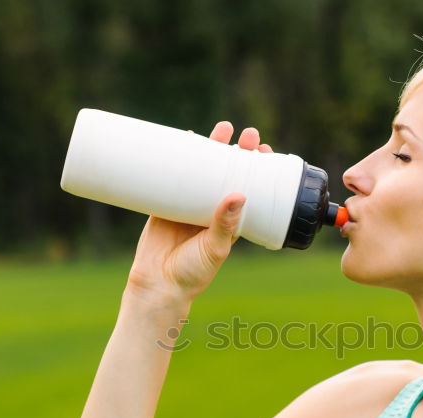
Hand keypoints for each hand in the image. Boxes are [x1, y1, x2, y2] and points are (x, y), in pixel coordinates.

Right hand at [124, 122, 273, 304]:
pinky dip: (180, 157)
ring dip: (213, 148)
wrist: (158, 284)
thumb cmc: (193, 273)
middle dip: (239, 152)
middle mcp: (212, 209)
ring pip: (204, 170)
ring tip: (223, 128)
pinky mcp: (166, 202)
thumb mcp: (215, 248)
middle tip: (249, 134)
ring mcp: (189, 204)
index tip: (264, 151)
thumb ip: (225, 224)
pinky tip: (187, 138)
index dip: (257, 170)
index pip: (249, 188)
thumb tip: (240, 195)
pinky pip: (174, 175)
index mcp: (230, 221)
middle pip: (229, 173)